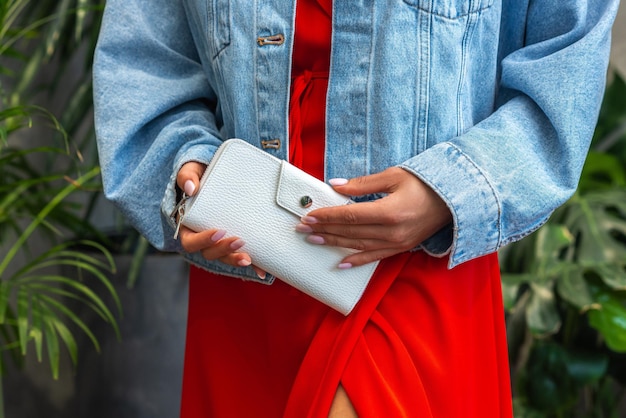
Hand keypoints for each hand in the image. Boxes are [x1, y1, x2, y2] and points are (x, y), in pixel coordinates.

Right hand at [176, 161, 266, 278]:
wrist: (215, 177)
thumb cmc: (199, 175)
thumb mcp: (191, 171)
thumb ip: (187, 176)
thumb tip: (192, 188)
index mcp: (188, 225)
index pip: (191, 241)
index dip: (203, 240)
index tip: (219, 231)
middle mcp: (202, 238)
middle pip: (209, 253)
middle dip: (224, 250)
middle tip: (239, 241)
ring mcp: (219, 242)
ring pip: (225, 258)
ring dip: (236, 259)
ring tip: (249, 258)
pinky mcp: (233, 242)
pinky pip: (240, 255)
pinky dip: (252, 264)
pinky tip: (262, 269)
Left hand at [296, 167, 451, 267]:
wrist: (454, 198)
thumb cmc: (424, 182)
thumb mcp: (393, 176)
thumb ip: (362, 184)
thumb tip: (334, 186)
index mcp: (390, 211)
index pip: (349, 215)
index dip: (327, 216)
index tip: (308, 215)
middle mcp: (393, 231)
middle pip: (350, 232)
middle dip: (324, 230)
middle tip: (302, 228)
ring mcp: (398, 243)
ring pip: (358, 245)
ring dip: (333, 243)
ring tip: (313, 241)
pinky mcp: (402, 248)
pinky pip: (375, 257)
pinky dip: (357, 260)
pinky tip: (340, 263)